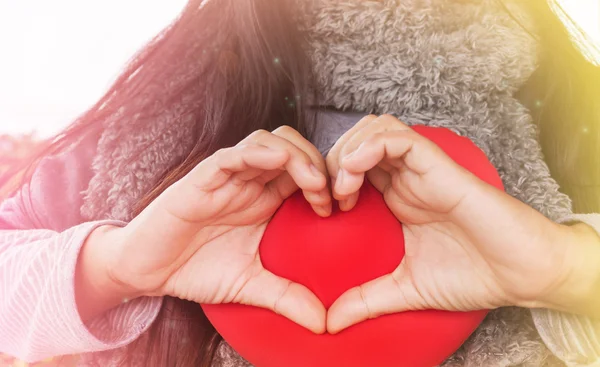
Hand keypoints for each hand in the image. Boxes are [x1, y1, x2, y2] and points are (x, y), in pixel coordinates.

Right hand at [82, 126, 330, 332]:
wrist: (149, 272)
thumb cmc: (196, 270)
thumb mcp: (249, 285)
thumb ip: (286, 298)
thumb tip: (323, 323)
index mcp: (264, 200)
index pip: (304, 172)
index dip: (326, 182)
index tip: (338, 207)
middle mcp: (249, 183)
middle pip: (292, 147)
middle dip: (317, 161)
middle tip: (328, 192)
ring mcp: (226, 177)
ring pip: (266, 142)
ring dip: (294, 155)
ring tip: (311, 181)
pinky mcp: (202, 178)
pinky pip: (232, 155)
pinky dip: (256, 153)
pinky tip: (277, 161)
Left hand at [325, 114, 599, 332]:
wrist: (519, 276)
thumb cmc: (472, 276)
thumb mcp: (405, 289)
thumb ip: (366, 299)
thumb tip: (329, 322)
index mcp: (397, 196)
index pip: (352, 165)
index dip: (328, 177)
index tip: (321, 208)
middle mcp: (407, 177)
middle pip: (358, 138)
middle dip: (332, 157)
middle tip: (325, 193)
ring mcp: (423, 170)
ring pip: (376, 128)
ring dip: (349, 149)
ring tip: (341, 184)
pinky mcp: (440, 166)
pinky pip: (400, 137)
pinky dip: (371, 146)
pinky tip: (355, 171)